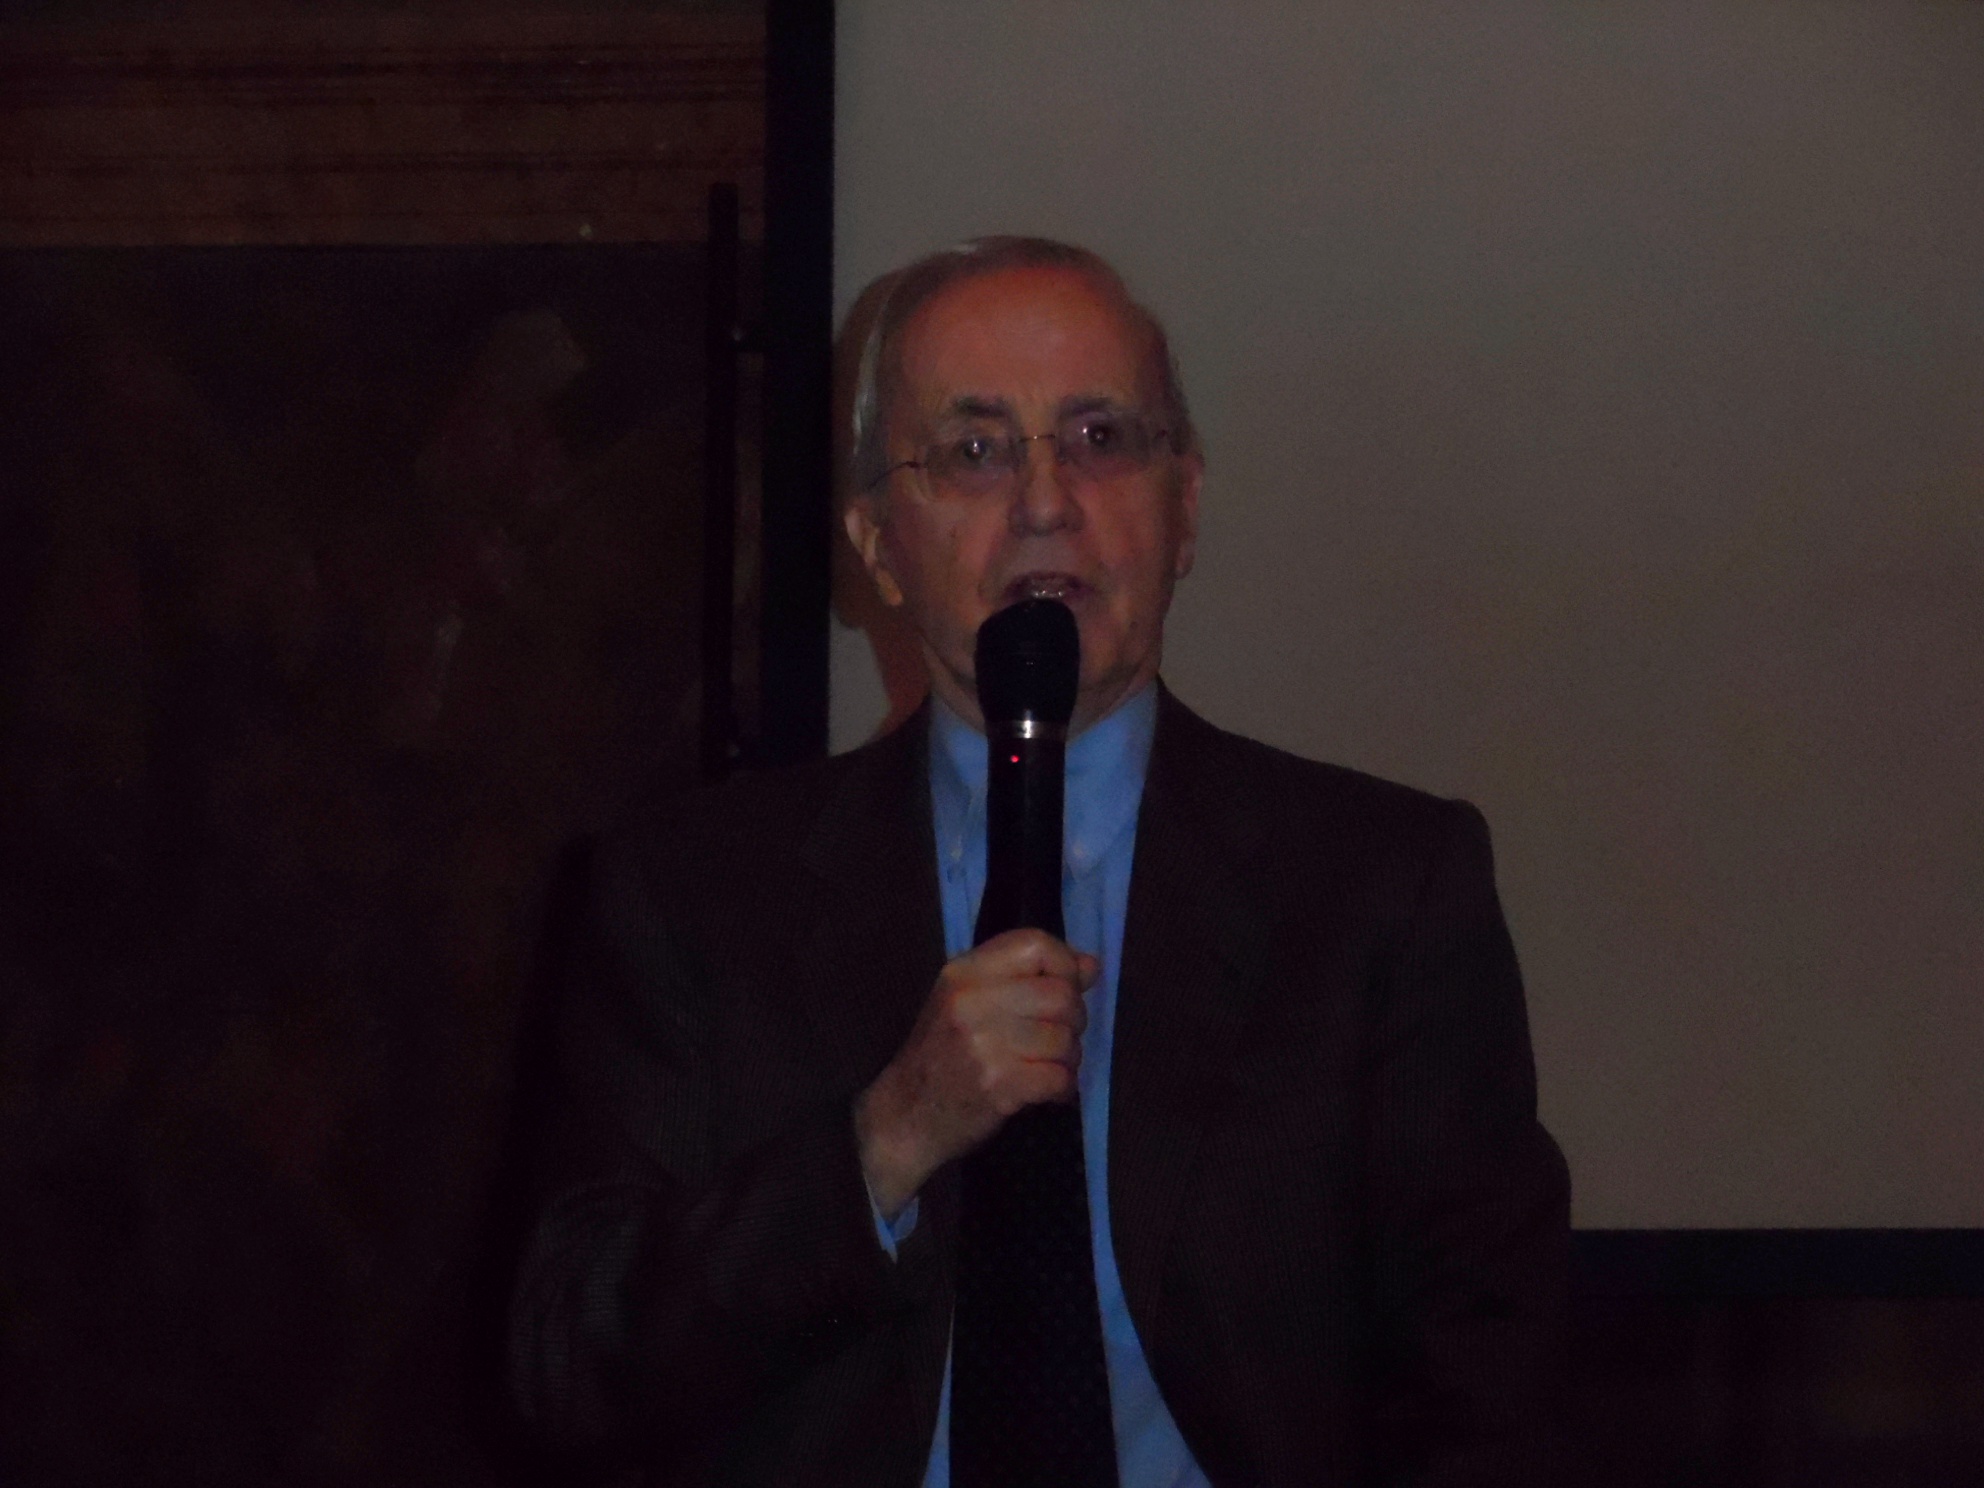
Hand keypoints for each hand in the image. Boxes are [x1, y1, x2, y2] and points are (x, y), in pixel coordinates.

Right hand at [854, 929, 1097, 1219]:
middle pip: (1060, 994)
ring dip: (1068, 1058)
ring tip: (1047, 1067)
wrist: (904, 1116)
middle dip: (1073, 1019)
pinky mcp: (999, 1085)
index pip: (1035, 945)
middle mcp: (972, 1001)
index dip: (1066, 964)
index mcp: (964, 972)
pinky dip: (1062, 1087)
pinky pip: (1059, 1077)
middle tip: (1057, 1038)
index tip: (1068, 987)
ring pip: (1064, 1039)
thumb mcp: (968, 1002)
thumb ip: (1025, 979)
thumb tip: (1091, 965)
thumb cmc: (941, 1055)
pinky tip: (1047, 1091)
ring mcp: (984, 1044)